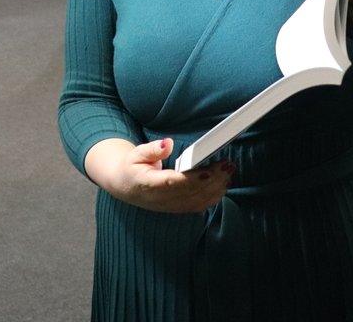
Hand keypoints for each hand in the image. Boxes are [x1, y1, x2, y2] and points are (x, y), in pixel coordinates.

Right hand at [88, 138, 233, 213]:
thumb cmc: (131, 168)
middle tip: (228, 165)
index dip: (194, 179)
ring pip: (198, 202)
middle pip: (192, 193)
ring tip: (228, 172)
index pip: (175, 184)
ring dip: (216, 189)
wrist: (124, 187)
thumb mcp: (135, 154)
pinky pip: (199, 206)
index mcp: (148, 185)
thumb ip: (152, 149)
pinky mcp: (177, 209)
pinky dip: (213, 197)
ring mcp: (170, 206)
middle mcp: (161, 199)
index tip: (211, 170)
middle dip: (213, 180)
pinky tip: (222, 184)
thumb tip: (168, 144)